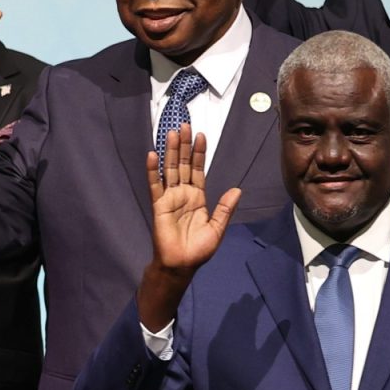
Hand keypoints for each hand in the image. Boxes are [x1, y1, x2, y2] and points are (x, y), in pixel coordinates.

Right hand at [137, 125, 240, 331]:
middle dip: (184, 145)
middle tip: (185, 125)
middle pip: (184, 164)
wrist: (181, 264)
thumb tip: (237, 189)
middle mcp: (183, 194)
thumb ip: (225, 208)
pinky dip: (153, 170)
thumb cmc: (198, 250)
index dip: (200, 153)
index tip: (201, 135)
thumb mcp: (217, 228)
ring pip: (170, 169)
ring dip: (171, 151)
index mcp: (198, 198)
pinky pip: (155, 185)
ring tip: (171, 133)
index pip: (199, 170)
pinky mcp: (158, 205)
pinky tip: (153, 155)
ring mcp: (169, 198)